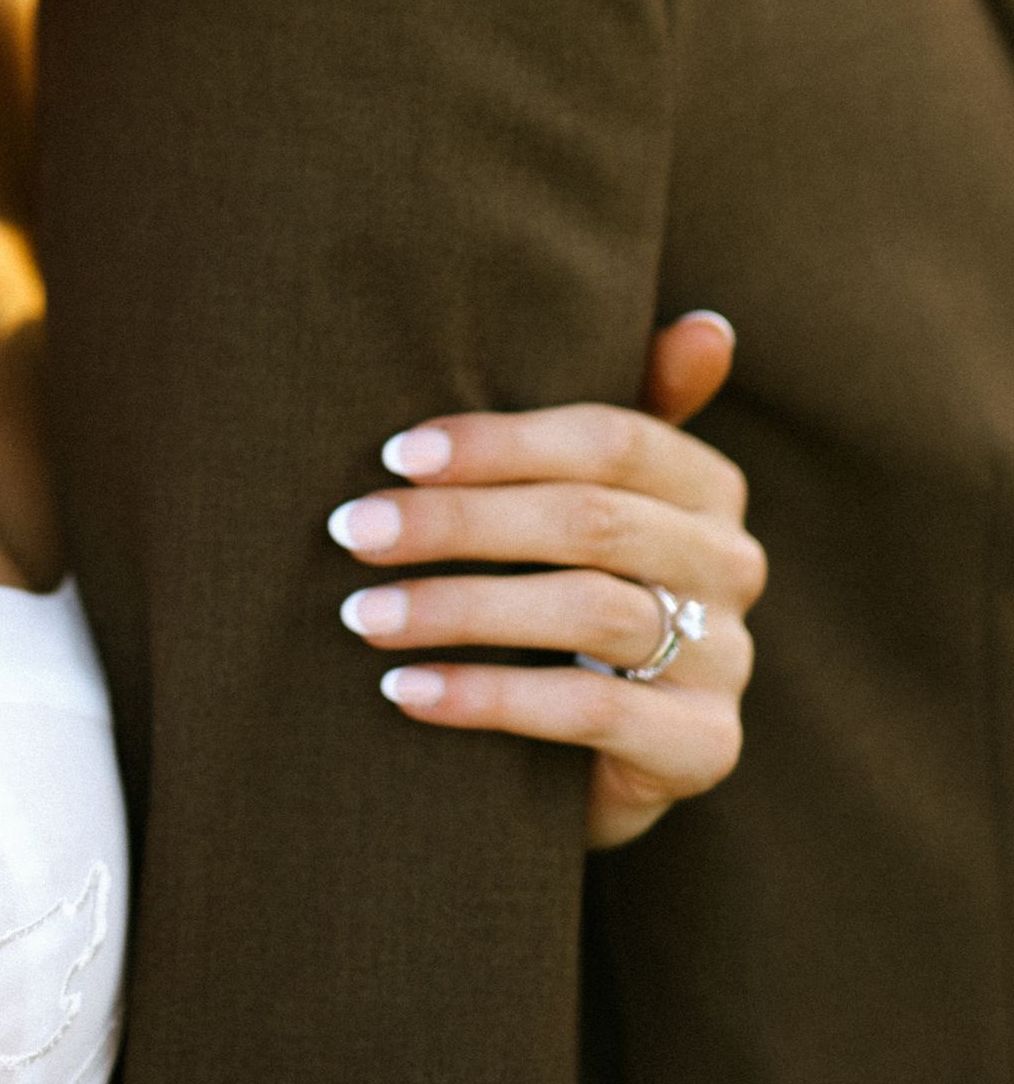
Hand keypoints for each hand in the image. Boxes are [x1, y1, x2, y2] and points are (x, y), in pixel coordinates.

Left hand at [329, 314, 764, 850]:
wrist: (589, 757)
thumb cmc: (567, 590)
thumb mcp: (580, 500)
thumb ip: (618, 415)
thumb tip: (710, 326)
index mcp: (706, 485)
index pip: (611, 439)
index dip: (500, 442)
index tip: (395, 455)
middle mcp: (732, 563)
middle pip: (590, 521)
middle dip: (457, 522)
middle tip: (352, 532)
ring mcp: (729, 658)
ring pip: (586, 612)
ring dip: (458, 608)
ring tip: (362, 613)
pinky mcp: (704, 747)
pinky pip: (588, 712)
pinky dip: (486, 699)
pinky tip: (404, 689)